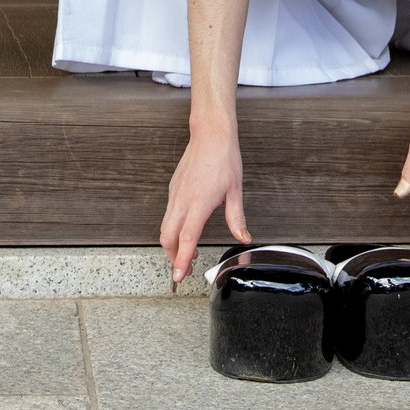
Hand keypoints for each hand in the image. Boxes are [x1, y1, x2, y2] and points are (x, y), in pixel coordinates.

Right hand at [160, 127, 247, 285]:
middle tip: (183, 269)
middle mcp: (182, 200)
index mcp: (199, 203)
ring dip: (172, 243)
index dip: (182, 260)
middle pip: (168, 237)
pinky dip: (172, 228)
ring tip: (187, 253)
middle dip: (173, 257)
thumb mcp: (235, 191)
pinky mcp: (173, 188)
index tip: (179, 275)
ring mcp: (175, 194)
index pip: (187, 239)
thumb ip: (237, 219)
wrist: (210, 134)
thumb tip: (243, 237)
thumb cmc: (224, 158)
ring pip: (165, 227)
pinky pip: (167, 214)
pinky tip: (185, 230)